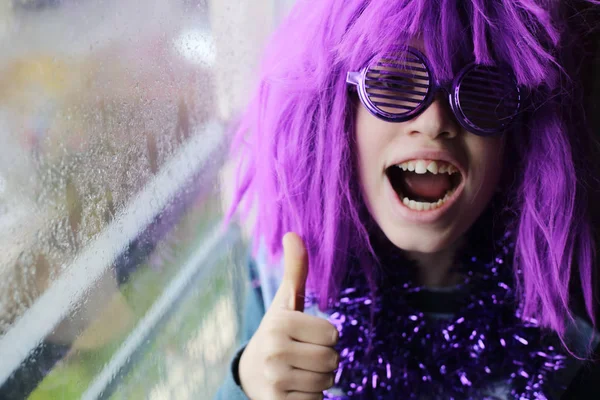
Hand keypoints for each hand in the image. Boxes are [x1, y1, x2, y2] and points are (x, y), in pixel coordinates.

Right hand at [238, 232, 339, 399]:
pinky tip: (293, 390)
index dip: (324, 337)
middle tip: (302, 357)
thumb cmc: (278, 333)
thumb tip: (293, 233)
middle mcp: (274, 350)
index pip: (332, 334)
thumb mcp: (286, 303)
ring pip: (327, 382)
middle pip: (332, 359)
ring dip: (318, 380)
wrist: (250, 375)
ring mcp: (274, 379)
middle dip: (324, 361)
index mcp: (279, 323)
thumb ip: (294, 271)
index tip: (304, 337)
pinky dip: (310, 398)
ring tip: (298, 372)